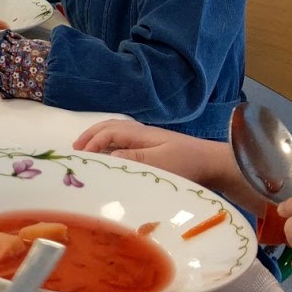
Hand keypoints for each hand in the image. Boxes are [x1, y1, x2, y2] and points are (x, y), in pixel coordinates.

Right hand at [72, 120, 242, 199]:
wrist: (216, 164)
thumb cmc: (189, 164)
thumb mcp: (161, 163)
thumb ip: (134, 158)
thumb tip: (107, 155)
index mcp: (142, 134)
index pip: (109, 132)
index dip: (91, 142)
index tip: (79, 157)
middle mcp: (143, 133)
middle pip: (111, 126)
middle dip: (91, 135)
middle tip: (75, 148)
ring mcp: (149, 139)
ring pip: (117, 132)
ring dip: (99, 138)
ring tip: (87, 149)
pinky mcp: (155, 147)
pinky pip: (125, 140)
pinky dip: (110, 143)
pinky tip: (110, 154)